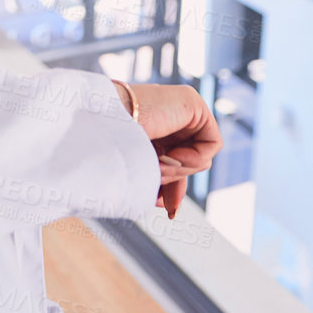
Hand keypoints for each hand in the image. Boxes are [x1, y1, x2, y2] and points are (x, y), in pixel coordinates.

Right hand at [114, 82, 221, 217]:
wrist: (100, 128)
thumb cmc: (107, 152)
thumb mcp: (138, 173)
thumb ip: (159, 183)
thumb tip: (173, 207)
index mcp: (147, 127)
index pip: (173, 161)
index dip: (172, 187)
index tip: (167, 210)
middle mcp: (164, 115)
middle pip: (189, 162)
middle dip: (178, 184)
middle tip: (166, 201)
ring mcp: (178, 106)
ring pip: (199, 156)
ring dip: (179, 172)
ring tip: (157, 167)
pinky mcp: (193, 102)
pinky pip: (211, 144)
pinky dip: (195, 159)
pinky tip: (172, 155)